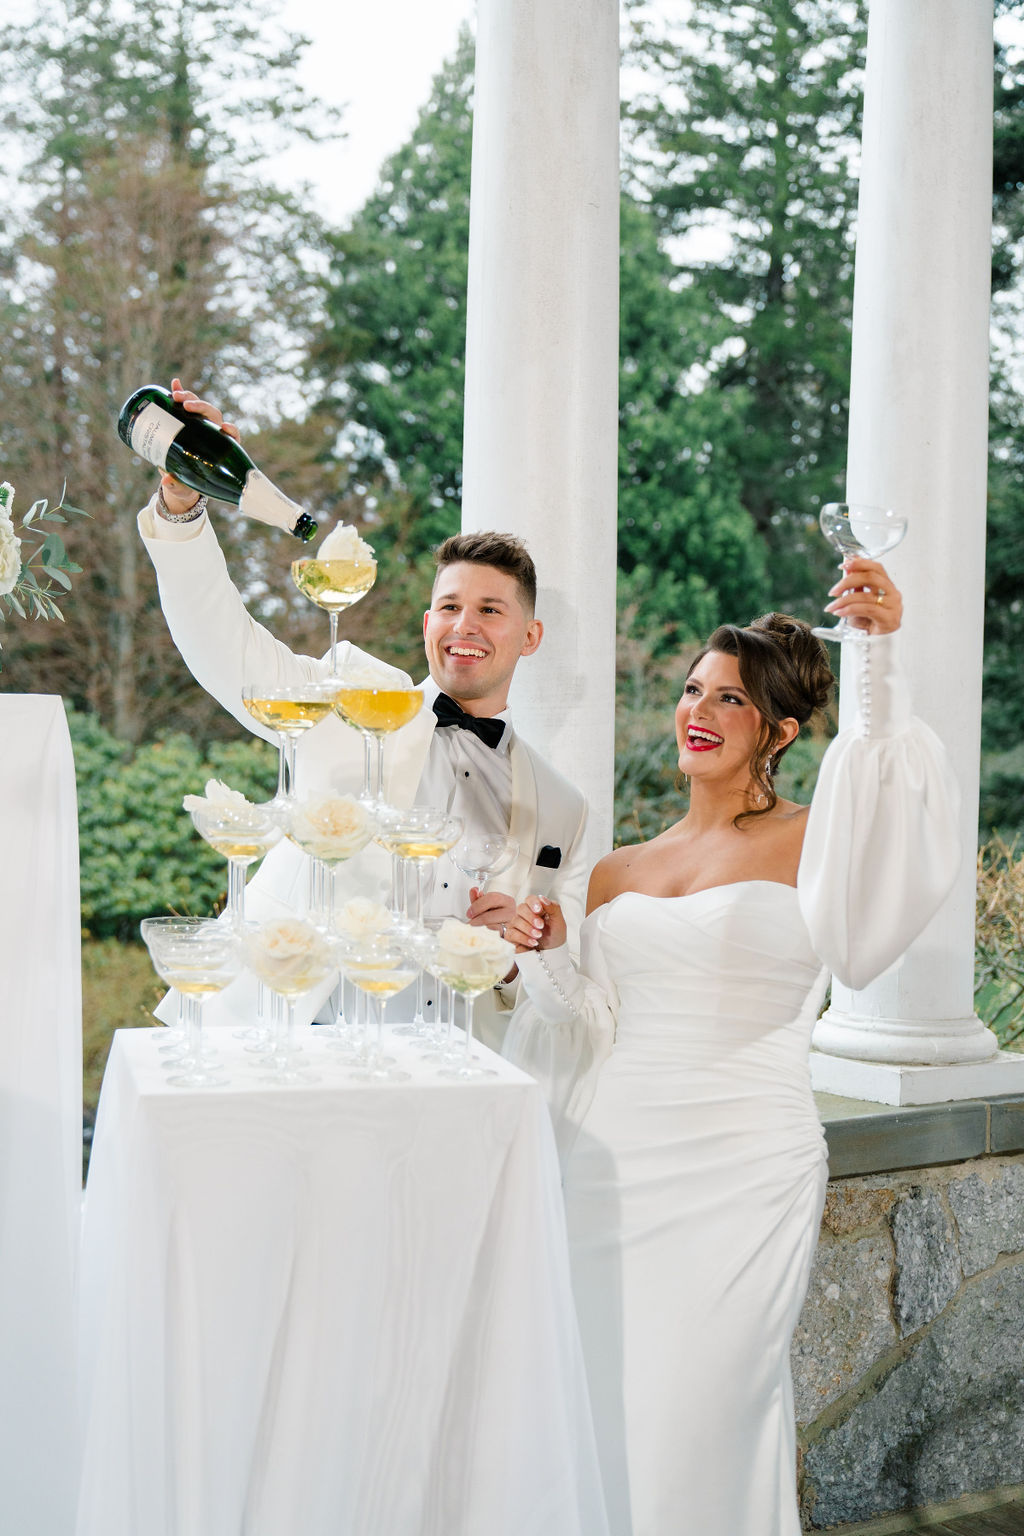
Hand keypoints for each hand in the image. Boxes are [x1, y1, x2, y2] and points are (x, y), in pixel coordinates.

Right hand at [158, 377, 241, 515]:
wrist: (179, 478)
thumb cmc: (188, 483)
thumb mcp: (184, 486)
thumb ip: (177, 484)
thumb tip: (167, 480)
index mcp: (220, 449)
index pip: (232, 435)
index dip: (231, 429)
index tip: (224, 427)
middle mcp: (212, 432)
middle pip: (212, 414)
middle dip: (202, 406)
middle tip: (186, 406)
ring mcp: (199, 424)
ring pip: (198, 406)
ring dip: (189, 396)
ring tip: (175, 395)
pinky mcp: (185, 419)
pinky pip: (184, 402)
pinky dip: (180, 392)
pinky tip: (174, 383)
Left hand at [466, 889, 519, 982]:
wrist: (513, 930)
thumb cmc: (497, 915)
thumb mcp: (488, 905)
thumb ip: (479, 898)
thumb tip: (473, 890)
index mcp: (508, 901)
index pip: (492, 898)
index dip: (477, 905)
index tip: (469, 912)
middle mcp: (512, 912)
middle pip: (490, 914)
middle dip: (477, 919)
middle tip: (470, 922)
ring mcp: (511, 925)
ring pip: (492, 926)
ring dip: (481, 927)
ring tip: (477, 926)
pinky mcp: (509, 936)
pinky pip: (495, 935)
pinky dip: (487, 933)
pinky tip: (485, 931)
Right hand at [505, 896, 566, 952]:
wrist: (551, 952)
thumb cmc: (554, 935)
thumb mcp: (558, 921)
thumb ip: (553, 907)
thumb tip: (542, 898)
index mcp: (536, 908)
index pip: (530, 899)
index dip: (533, 903)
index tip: (539, 910)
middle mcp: (524, 914)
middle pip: (521, 908)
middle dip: (531, 917)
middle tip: (541, 926)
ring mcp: (516, 924)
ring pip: (516, 921)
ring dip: (528, 929)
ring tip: (538, 936)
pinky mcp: (511, 936)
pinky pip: (512, 934)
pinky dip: (523, 938)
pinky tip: (533, 942)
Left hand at [823, 557, 902, 634]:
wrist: (873, 644)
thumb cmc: (867, 622)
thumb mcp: (858, 600)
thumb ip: (855, 584)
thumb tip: (846, 566)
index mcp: (887, 586)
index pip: (876, 567)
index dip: (860, 563)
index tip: (843, 565)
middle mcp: (893, 593)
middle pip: (871, 577)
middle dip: (848, 582)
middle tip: (833, 591)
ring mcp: (893, 606)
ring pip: (866, 595)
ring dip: (844, 600)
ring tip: (831, 607)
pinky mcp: (889, 619)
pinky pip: (867, 609)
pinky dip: (849, 609)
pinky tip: (839, 612)